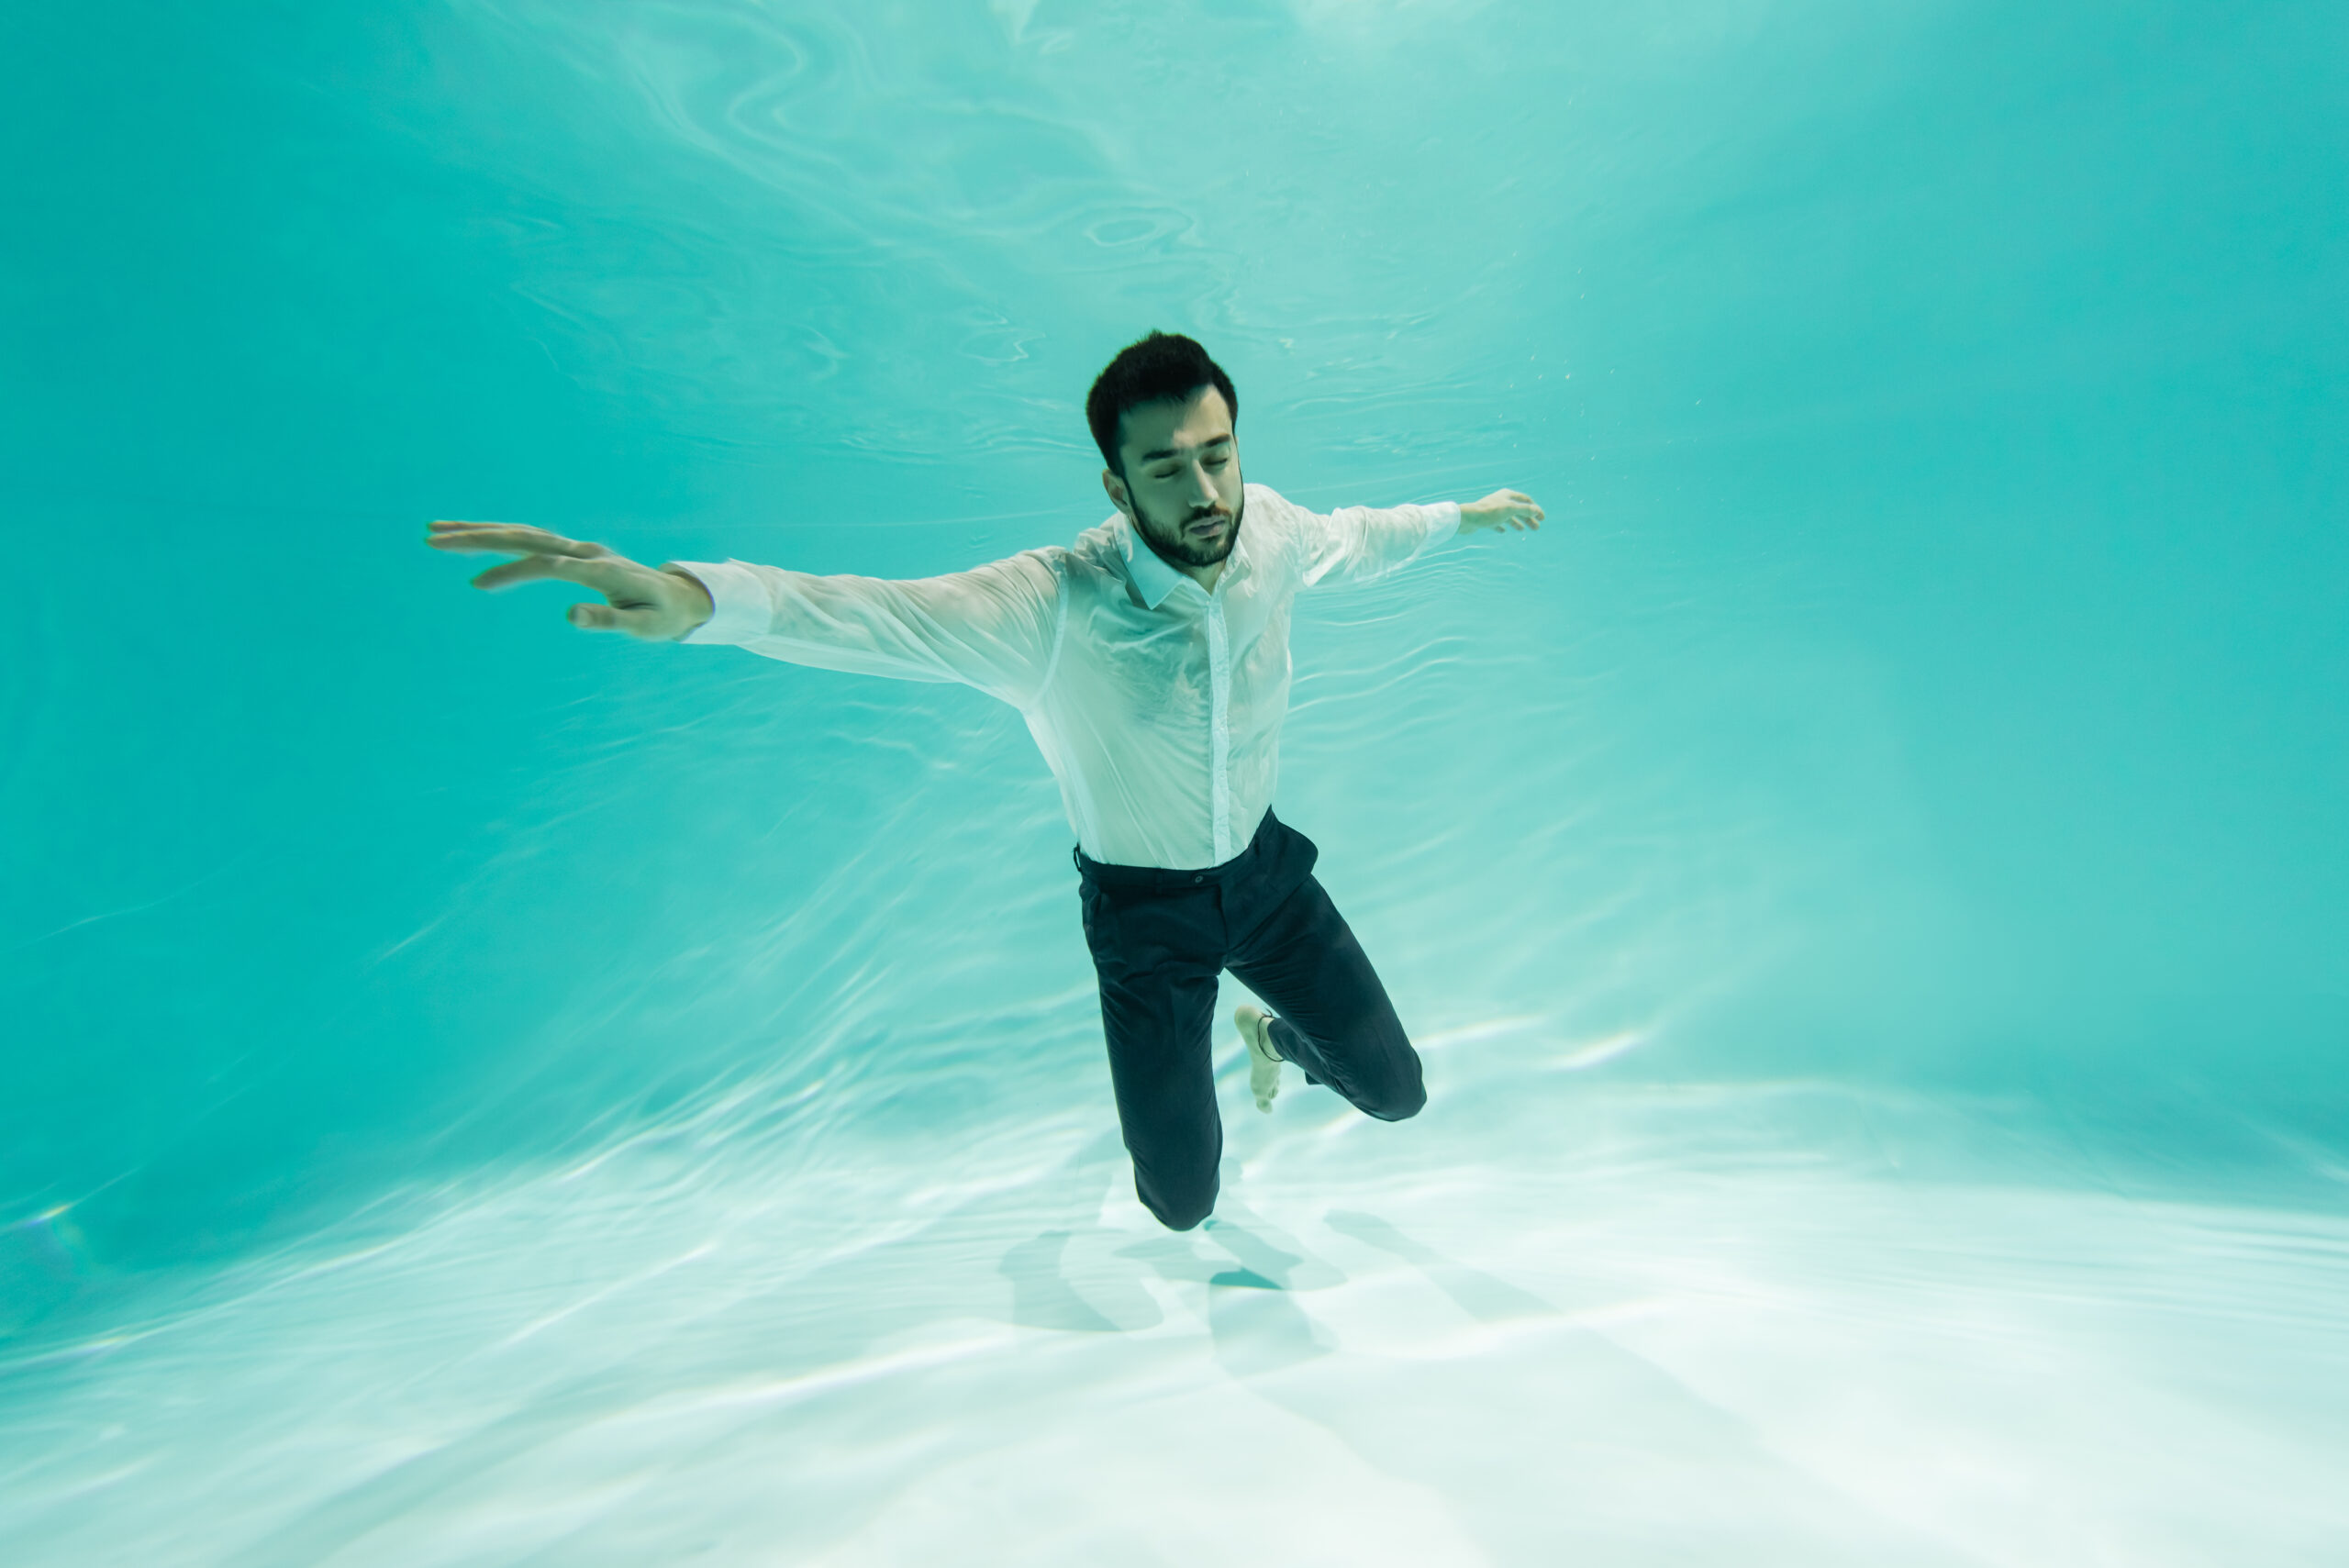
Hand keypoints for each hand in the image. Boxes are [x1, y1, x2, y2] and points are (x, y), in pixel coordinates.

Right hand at [426, 520, 714, 639]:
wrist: (680, 598)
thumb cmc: (661, 617)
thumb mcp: (643, 628)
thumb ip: (609, 621)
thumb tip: (569, 616)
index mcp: (600, 569)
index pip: (546, 565)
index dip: (511, 573)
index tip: (476, 585)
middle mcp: (585, 551)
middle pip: (526, 537)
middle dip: (478, 538)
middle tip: (434, 540)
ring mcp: (577, 548)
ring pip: (523, 533)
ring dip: (479, 531)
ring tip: (435, 531)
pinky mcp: (572, 552)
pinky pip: (529, 540)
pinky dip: (498, 536)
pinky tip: (469, 537)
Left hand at [1459, 489, 1543, 533]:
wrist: (1467, 518)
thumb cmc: (1489, 512)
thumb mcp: (1510, 509)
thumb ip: (1524, 509)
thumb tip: (1537, 510)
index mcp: (1507, 495)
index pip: (1525, 500)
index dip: (1535, 509)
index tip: (1542, 518)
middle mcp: (1500, 500)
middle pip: (1518, 509)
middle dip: (1528, 518)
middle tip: (1536, 528)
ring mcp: (1492, 509)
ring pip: (1508, 516)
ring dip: (1517, 523)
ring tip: (1522, 531)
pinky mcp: (1485, 518)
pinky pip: (1496, 522)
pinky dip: (1502, 526)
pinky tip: (1503, 531)